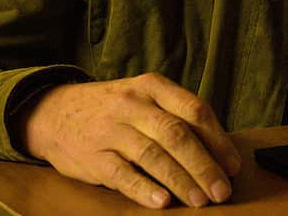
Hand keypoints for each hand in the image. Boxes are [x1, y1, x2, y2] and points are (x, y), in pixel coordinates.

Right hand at [17, 72, 242, 208]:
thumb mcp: (142, 97)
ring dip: (181, 180)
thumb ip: (175, 116)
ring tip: (200, 201)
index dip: (218, 140)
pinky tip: (162, 202)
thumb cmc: (111, 109)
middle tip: (222, 191)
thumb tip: (218, 152)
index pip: (194, 110)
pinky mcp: (93, 156)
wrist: (54, 112)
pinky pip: (122, 174)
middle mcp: (133, 104)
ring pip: (153, 154)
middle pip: (177, 134)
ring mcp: (111, 130)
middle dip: (204, 166)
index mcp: (152, 86)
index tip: (233, 166)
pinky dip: (144, 189)